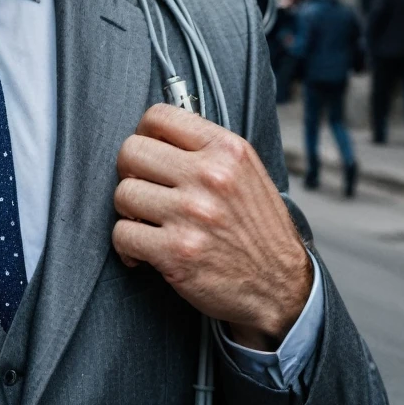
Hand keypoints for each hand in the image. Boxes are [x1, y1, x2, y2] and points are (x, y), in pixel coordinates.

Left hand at [112, 104, 311, 350]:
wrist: (281, 288)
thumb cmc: (258, 230)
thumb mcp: (246, 173)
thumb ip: (204, 149)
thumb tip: (154, 133)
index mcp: (227, 151)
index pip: (158, 116)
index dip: (144, 135)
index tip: (149, 154)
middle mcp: (210, 177)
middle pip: (131, 152)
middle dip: (130, 172)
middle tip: (144, 190)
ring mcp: (191, 215)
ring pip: (122, 193)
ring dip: (129, 212)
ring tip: (148, 223)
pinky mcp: (176, 252)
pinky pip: (122, 234)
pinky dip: (127, 246)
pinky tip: (144, 251)